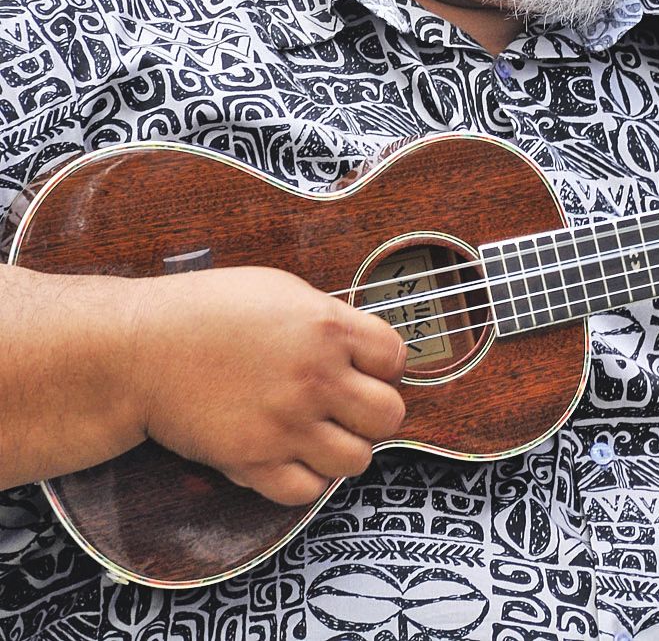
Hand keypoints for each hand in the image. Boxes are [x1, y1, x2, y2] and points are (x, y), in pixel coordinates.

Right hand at [132, 266, 407, 504]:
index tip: (365, 368)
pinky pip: (307, 490)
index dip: (383, 366)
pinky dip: (304, 479)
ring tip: (319, 434)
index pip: (396, 358)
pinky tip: (290, 456)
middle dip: (373, 412)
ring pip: (357, 459)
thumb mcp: (282, 292)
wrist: (137, 349)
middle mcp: (316, 378)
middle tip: (348, 407)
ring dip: (343, 449)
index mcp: (327, 328)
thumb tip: (364, 348)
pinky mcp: (253, 460)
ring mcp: (286, 423)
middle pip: (389, 416)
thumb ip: (330, 320)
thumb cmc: (205, 312)